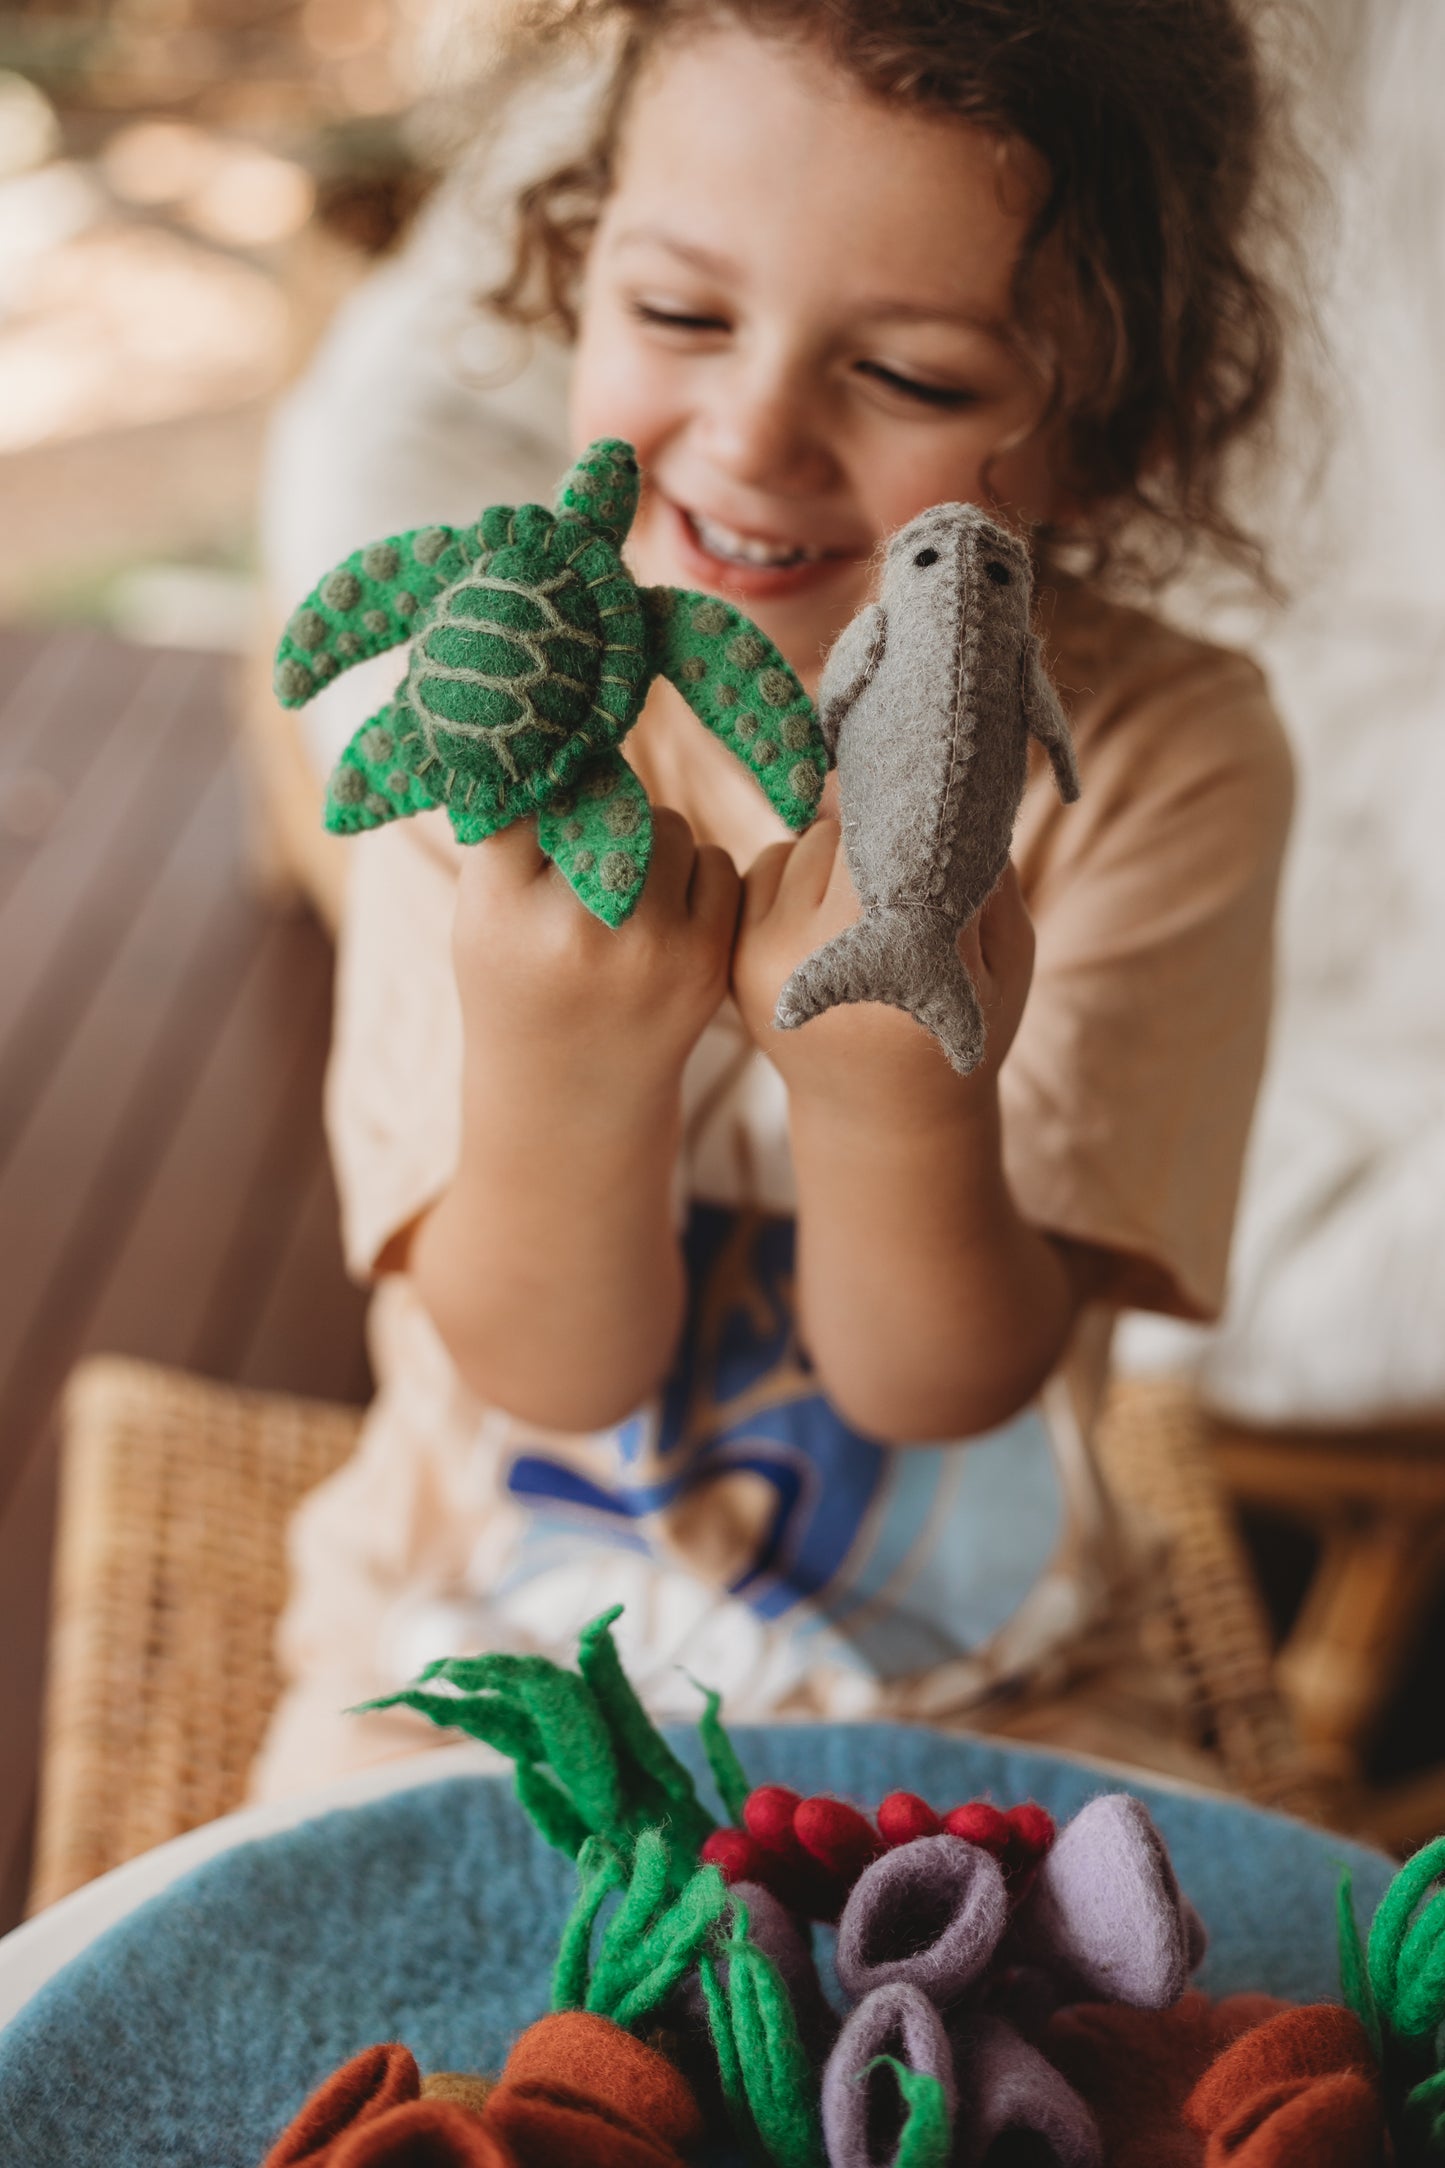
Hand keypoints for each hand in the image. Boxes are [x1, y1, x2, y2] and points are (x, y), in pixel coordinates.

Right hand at [453, 806, 740, 1113]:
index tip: (547, 780)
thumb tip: (568, 728)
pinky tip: (661, 912)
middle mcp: (577, 930)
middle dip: (602, 811)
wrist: (572, 1095)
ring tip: (620, 888)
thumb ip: (513, 832)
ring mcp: (650, 949)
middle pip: (611, 799)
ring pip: (669, 826)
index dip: (545, 778)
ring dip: (650, 838)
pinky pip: (717, 864)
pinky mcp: (705, 963)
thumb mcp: (482, 915)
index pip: (533, 789)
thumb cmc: (518, 982)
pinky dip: (694, 874)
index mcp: (502, 910)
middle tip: (585, 852)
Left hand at [731, 818, 1034, 1125]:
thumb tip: (947, 787)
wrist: (881, 1114)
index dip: (914, 807)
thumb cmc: (961, 1028)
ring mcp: (765, 964)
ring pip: (804, 843)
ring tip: (869, 908)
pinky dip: (799, 872)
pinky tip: (828, 920)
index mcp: (897, 970)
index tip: (939, 798)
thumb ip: (986, 873)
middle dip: (879, 832)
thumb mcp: (1006, 960)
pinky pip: (768, 865)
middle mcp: (817, 965)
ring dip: (840, 852)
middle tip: (908, 859)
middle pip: (844, 833)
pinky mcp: (734, 959)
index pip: (894, 842)